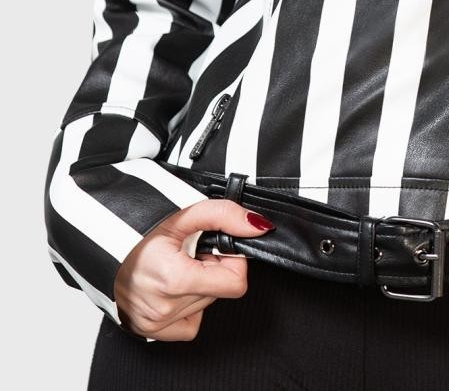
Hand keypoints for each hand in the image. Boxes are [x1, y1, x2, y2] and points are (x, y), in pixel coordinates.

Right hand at [113, 199, 275, 340]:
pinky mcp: (149, 330)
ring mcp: (155, 322)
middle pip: (219, 292)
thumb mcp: (183, 212)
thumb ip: (225, 215)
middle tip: (188, 251)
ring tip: (175, 263)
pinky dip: (187, 305)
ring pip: (204, 306)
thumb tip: (257, 226)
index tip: (215, 246)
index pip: (235, 283)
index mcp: (174, 279)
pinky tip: (170, 284)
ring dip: (197, 283)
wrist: (98, 238)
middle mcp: (163, 307)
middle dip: (211, 268)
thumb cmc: (136, 223)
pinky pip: (188, 324)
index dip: (232, 259)